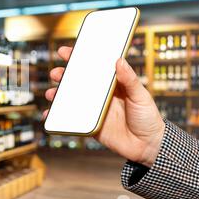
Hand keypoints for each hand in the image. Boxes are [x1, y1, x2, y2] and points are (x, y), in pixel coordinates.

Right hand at [43, 46, 164, 167]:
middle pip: (77, 82)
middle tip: (56, 73)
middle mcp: (100, 96)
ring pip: (71, 99)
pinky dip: (58, 118)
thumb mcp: (141, 96)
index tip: (66, 52)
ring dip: (58, 95)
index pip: (93, 68)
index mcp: (111, 85)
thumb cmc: (148, 118)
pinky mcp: (90, 125)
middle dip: (63, 76)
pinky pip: (71, 120)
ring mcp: (93, 110)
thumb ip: (130, 80)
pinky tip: (49, 115)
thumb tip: (119, 60)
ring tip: (51, 94)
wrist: (149, 146)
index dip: (79, 59)